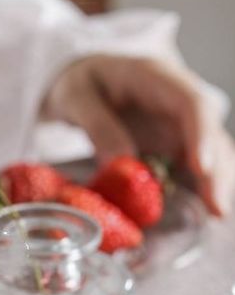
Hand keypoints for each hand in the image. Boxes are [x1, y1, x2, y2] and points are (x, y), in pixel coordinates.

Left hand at [42, 54, 234, 215]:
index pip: (190, 103)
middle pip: (210, 134)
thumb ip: (97, 126)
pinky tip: (200, 215)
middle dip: (217, 172)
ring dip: (215, 185)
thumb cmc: (82, 83)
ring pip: (211, 154)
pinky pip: (193, 169)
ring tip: (215, 216)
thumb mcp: (76, 96)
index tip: (202, 167)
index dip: (200, 134)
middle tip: (216, 208)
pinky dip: (197, 190)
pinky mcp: (174, 147)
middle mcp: (179, 102)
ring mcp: (180, 126)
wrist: (86, 83)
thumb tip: (119, 164)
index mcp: (158, 78)